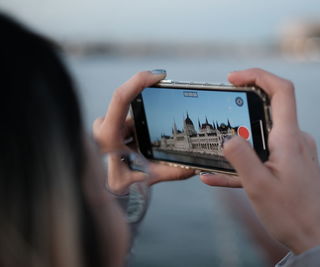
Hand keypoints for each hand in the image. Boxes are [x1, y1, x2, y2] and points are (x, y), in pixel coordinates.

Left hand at [93, 70, 194, 193]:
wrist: (97, 193)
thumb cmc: (115, 186)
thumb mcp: (144, 180)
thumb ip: (171, 172)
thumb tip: (194, 166)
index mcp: (108, 134)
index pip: (121, 97)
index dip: (139, 81)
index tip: (160, 75)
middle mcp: (103, 126)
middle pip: (133, 113)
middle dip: (148, 125)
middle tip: (149, 147)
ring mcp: (105, 126)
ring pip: (132, 120)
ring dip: (142, 134)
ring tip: (139, 158)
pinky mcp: (108, 128)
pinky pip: (128, 124)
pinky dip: (138, 133)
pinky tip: (136, 153)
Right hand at [203, 68, 319, 253]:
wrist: (317, 239)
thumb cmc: (291, 214)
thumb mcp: (258, 185)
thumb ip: (240, 157)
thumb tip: (227, 137)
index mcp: (289, 139)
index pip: (281, 91)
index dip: (258, 76)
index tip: (233, 78)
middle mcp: (295, 140)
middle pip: (269, 109)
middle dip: (241, 110)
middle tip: (219, 116)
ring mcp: (295, 153)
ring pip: (263, 136)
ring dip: (239, 141)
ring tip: (214, 155)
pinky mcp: (292, 166)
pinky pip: (265, 156)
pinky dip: (245, 161)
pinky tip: (218, 176)